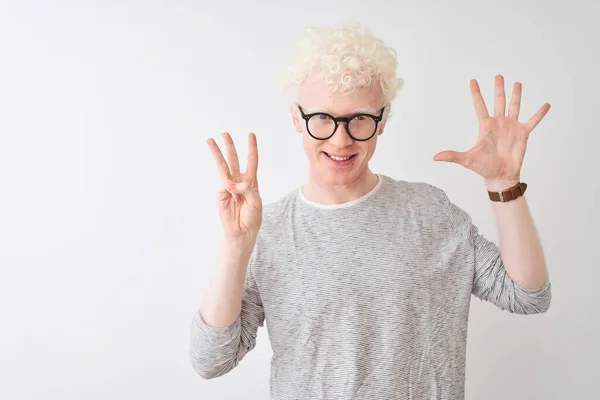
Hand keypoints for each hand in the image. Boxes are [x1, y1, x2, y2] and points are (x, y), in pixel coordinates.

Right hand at [207, 132, 261, 240]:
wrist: (242, 232)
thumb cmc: (252, 217)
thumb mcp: (257, 202)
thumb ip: (248, 189)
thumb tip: (231, 182)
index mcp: (251, 182)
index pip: (252, 161)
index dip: (252, 148)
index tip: (251, 134)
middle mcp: (239, 181)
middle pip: (234, 160)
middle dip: (229, 146)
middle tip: (224, 133)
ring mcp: (228, 187)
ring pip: (223, 167)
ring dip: (217, 154)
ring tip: (210, 140)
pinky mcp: (221, 194)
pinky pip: (225, 185)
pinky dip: (231, 187)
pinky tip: (235, 196)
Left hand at [434, 75, 550, 189]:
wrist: (500, 176)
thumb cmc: (484, 168)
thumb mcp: (467, 159)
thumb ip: (452, 156)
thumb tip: (435, 157)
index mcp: (485, 126)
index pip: (479, 105)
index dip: (476, 93)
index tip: (472, 81)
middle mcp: (498, 123)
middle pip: (498, 101)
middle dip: (498, 88)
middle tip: (498, 75)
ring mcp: (511, 127)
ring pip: (514, 106)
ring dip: (516, 95)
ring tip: (517, 83)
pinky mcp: (523, 134)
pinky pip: (533, 121)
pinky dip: (539, 113)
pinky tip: (546, 105)